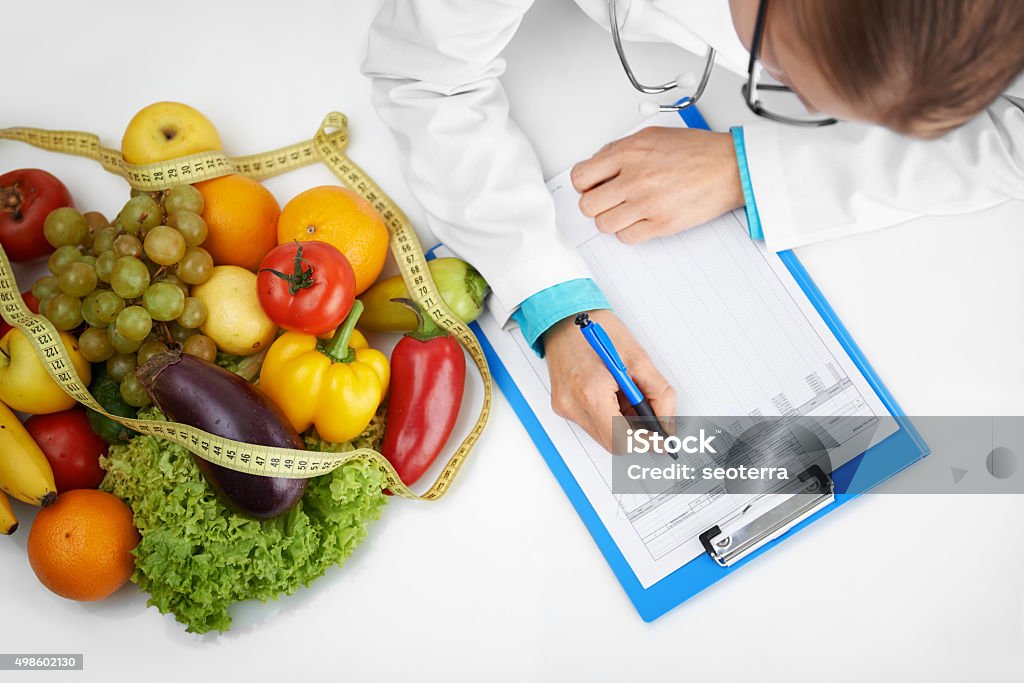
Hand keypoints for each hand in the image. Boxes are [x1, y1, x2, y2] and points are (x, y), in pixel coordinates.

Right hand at [543, 309, 675, 451]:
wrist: (565, 317)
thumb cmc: (599, 330)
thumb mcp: (639, 359)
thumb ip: (659, 396)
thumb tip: (668, 424)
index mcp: (592, 393)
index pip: (621, 440)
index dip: (645, 443)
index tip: (662, 441)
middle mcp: (573, 405)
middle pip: (612, 442)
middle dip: (636, 432)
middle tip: (650, 413)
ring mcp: (565, 407)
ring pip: (603, 434)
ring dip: (622, 424)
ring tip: (628, 396)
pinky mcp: (562, 405)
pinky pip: (592, 423)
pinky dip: (608, 415)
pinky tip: (613, 395)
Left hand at [570, 127, 743, 243]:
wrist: (730, 167)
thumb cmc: (696, 151)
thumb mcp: (652, 136)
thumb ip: (621, 149)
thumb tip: (597, 165)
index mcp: (629, 153)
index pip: (581, 177)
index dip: (584, 185)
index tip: (592, 187)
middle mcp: (635, 178)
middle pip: (588, 206)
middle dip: (595, 204)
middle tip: (608, 201)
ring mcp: (647, 203)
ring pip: (604, 225)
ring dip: (612, 220)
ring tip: (627, 211)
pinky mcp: (661, 224)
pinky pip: (627, 238)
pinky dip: (630, 232)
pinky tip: (640, 220)